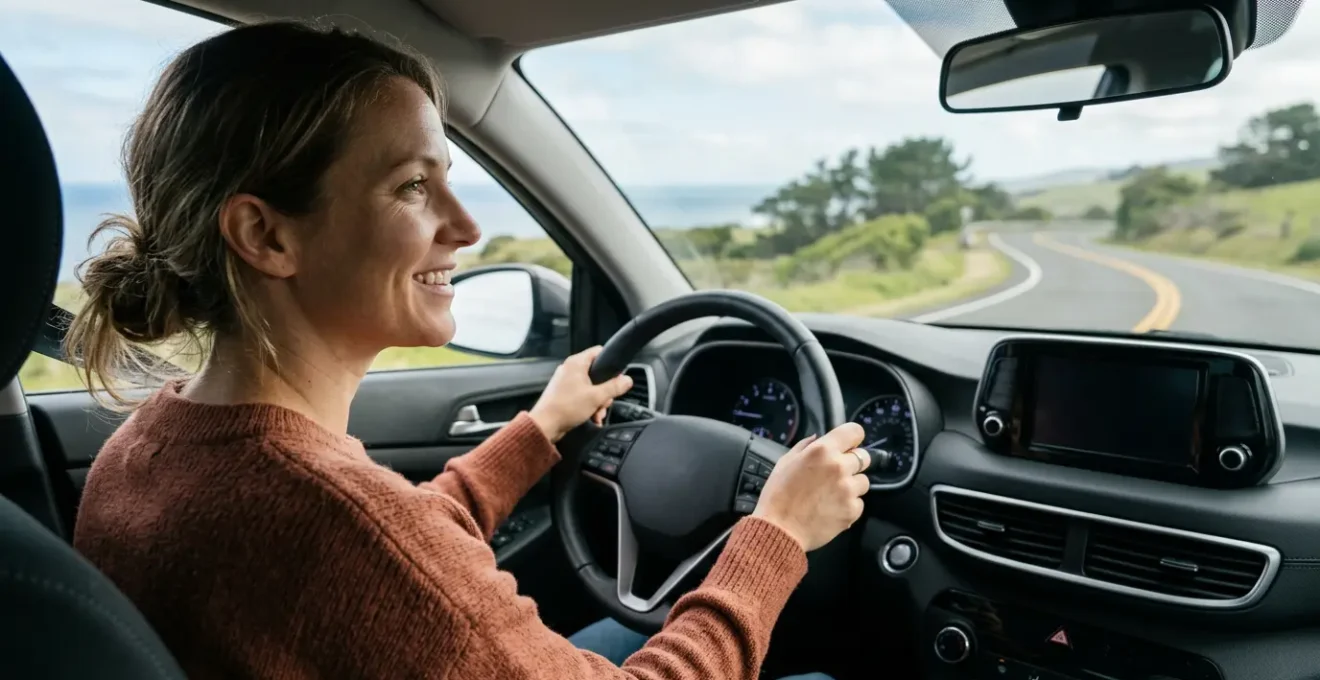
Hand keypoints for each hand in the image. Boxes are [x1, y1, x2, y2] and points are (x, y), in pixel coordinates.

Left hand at [528, 346, 633, 442]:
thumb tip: (627, 380)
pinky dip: (589, 405)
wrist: (545, 425)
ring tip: (597, 413)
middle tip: (604, 402)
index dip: (611, 364)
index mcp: (576, 363)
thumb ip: (614, 387)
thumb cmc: (565, 408)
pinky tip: (591, 416)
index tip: (617, 377)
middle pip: (597, 374)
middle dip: (605, 391)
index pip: (599, 352)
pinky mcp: (564, 394)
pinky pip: (582, 395)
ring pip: (591, 387)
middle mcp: (570, 369)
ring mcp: (566, 382)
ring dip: (598, 401)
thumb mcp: (596, 397)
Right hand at [752, 422, 869, 551]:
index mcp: (822, 451)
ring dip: (851, 485)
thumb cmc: (778, 496)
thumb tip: (818, 438)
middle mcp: (839, 467)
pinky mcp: (853, 510)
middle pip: (864, 457)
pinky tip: (831, 508)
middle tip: (835, 474)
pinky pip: (859, 502)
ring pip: (863, 481)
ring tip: (831, 495)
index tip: (848, 445)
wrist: (780, 530)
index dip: (852, 438)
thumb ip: (805, 446)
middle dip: (852, 463)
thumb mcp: (785, 462)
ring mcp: (848, 489)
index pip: (854, 432)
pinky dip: (848, 505)